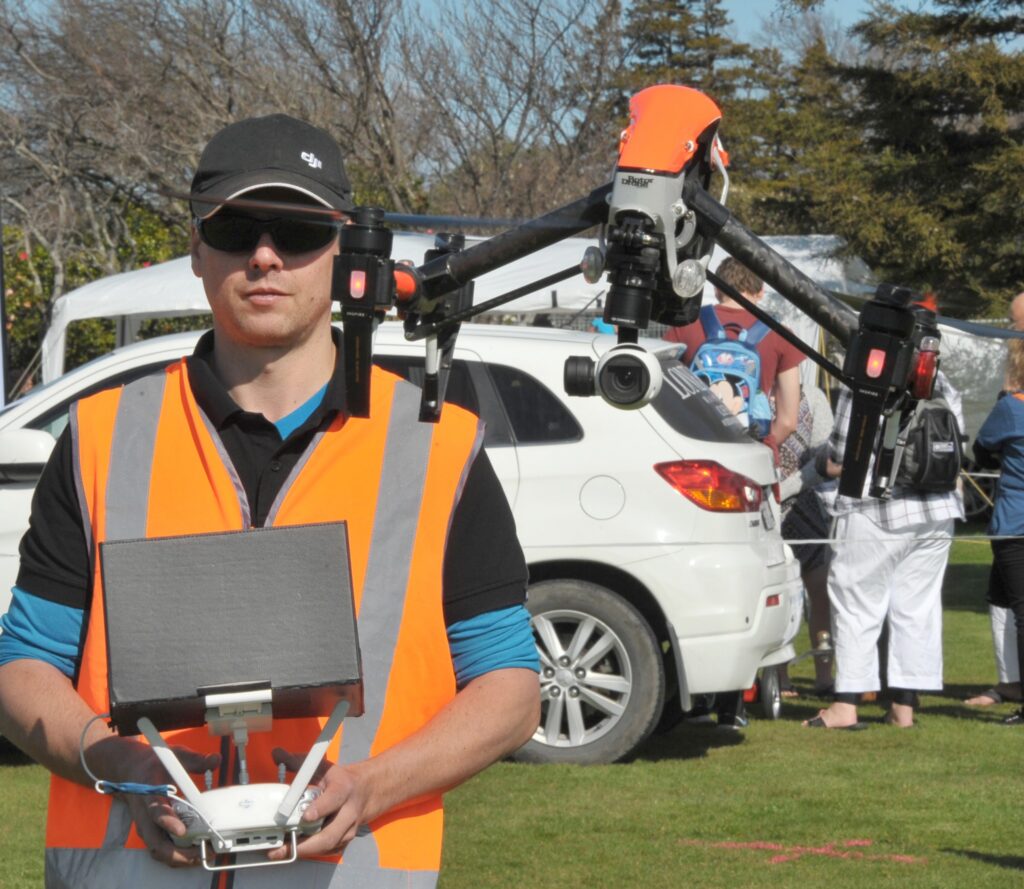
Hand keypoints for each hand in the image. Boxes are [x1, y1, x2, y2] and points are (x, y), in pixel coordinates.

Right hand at [113, 742, 220, 866]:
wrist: (132, 772)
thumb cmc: (156, 766)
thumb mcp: (175, 756)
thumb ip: (196, 759)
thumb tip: (215, 759)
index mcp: (150, 794)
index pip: (155, 811)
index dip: (167, 822)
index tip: (182, 830)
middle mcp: (145, 816)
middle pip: (156, 842)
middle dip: (178, 852)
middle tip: (202, 851)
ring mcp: (147, 827)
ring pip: (158, 850)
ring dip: (180, 858)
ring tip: (203, 856)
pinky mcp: (152, 832)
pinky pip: (162, 850)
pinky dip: (178, 856)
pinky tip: (196, 854)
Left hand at [268, 748, 370, 860]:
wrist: (367, 791)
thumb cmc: (340, 779)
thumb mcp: (323, 767)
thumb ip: (298, 762)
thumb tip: (276, 754)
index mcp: (343, 788)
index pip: (334, 799)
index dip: (320, 808)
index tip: (306, 815)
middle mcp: (349, 811)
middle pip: (331, 833)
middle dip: (306, 844)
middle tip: (285, 846)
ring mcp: (348, 828)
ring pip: (328, 846)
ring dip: (305, 851)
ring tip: (281, 851)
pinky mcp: (345, 840)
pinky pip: (327, 851)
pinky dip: (310, 853)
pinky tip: (293, 851)